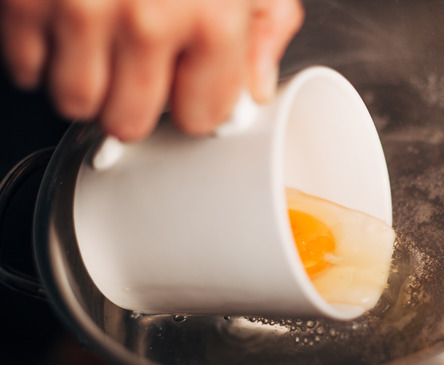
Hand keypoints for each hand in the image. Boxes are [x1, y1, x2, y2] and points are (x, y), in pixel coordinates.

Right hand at [0, 0, 303, 140]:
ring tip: (104, 43)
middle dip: (137, 102)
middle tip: (142, 66)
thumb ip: (266, 29)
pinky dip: (42, 54)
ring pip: (76, 103)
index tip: (190, 88)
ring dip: (88, 82)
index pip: (200, 118)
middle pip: (130, 122)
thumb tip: (257, 86)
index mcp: (211, 18)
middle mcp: (146, 18)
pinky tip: (68, 25)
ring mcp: (80, 7)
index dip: (194, 104)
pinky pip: (25, 69)